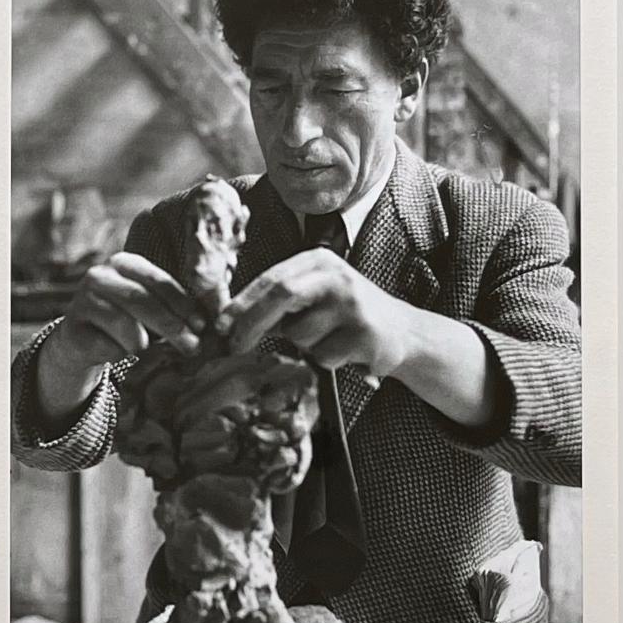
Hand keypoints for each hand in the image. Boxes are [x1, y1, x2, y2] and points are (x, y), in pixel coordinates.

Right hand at [36, 253, 204, 424]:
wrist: (81, 340)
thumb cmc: (126, 321)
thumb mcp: (149, 307)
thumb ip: (171, 307)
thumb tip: (205, 323)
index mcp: (125, 263)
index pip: (159, 281)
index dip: (183, 304)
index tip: (202, 325)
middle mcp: (100, 276)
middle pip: (142, 300)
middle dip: (172, 325)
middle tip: (192, 346)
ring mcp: (82, 301)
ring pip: (124, 323)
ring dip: (146, 342)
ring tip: (157, 351)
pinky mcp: (72, 329)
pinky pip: (107, 345)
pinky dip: (121, 354)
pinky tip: (122, 354)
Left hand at [215, 249, 410, 374]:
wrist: (403, 332)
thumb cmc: (346, 317)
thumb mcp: (314, 298)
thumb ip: (280, 303)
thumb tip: (229, 323)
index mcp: (318, 261)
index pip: (271, 278)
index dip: (241, 303)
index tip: (219, 325)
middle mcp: (336, 275)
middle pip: (282, 295)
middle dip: (252, 323)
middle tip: (234, 346)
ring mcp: (353, 302)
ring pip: (301, 335)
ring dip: (303, 347)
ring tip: (329, 339)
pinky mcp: (365, 332)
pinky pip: (324, 356)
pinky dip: (326, 361)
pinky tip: (347, 351)